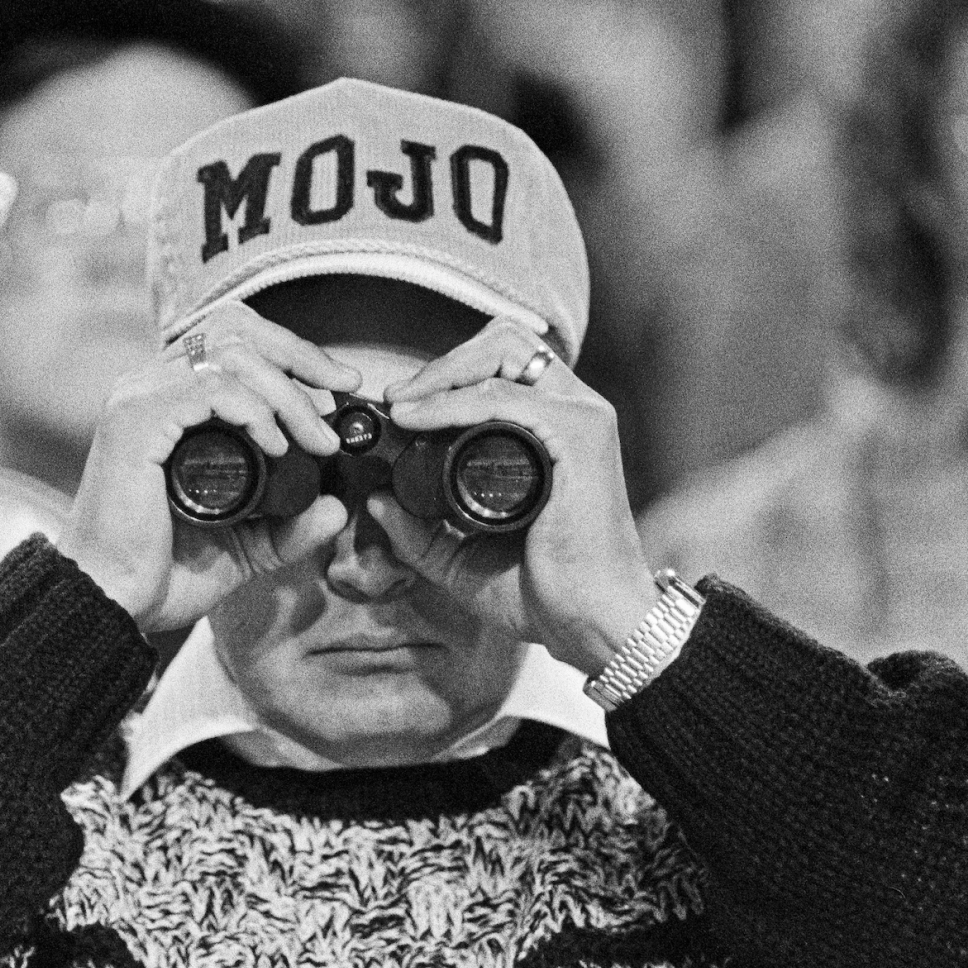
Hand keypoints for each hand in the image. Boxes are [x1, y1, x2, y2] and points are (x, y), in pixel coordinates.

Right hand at [59, 301, 362, 630]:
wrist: (111, 604)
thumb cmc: (162, 573)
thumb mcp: (245, 547)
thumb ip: (289, 528)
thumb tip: (336, 508)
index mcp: (168, 400)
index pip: (234, 340)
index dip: (293, 351)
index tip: (340, 385)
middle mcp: (149, 387)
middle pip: (236, 330)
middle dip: (301, 356)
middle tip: (342, 394)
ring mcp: (139, 399)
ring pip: (231, 355)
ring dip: (287, 393)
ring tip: (316, 440)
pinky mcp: (135, 422)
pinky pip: (211, 389)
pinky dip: (254, 410)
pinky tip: (276, 446)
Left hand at [372, 317, 659, 672]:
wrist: (590, 625)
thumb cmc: (546, 594)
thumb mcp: (465, 559)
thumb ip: (421, 533)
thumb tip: (376, 501)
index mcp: (556, 430)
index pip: (502, 366)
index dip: (446, 374)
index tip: (397, 407)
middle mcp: (573, 412)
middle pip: (503, 343)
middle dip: (442, 363)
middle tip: (397, 401)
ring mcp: (581, 418)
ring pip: (503, 352)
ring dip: (441, 373)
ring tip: (400, 406)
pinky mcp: (579, 435)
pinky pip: (503, 397)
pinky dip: (452, 402)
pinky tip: (416, 419)